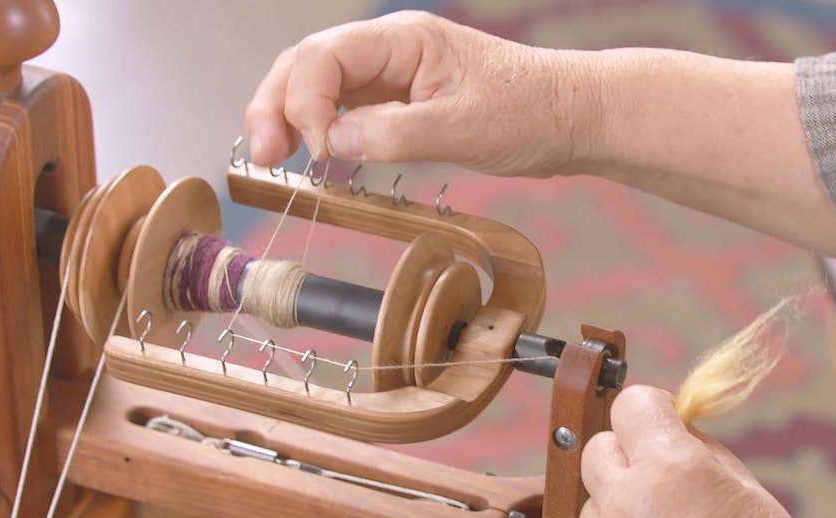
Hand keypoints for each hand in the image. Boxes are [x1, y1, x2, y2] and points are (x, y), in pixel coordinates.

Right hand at [245, 11, 598, 176]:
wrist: (571, 117)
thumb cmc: (530, 112)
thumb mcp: (462, 129)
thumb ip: (393, 134)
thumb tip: (332, 144)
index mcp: (404, 40)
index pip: (325, 56)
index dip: (304, 101)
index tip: (314, 150)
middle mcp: (390, 50)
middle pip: (307, 65)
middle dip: (276, 105)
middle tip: (263, 156)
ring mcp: (392, 74)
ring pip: (319, 86)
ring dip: (290, 118)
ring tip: (274, 159)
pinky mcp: (399, 100)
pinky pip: (345, 108)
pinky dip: (320, 130)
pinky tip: (314, 157)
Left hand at [579, 385, 835, 517]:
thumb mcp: (749, 489)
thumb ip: (701, 453)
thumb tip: (676, 434)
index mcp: (670, 467)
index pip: (631, 404)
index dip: (649, 410)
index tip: (663, 422)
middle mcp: (628, 501)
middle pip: (596, 449)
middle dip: (625, 453)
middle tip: (660, 474)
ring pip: (593, 504)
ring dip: (618, 505)